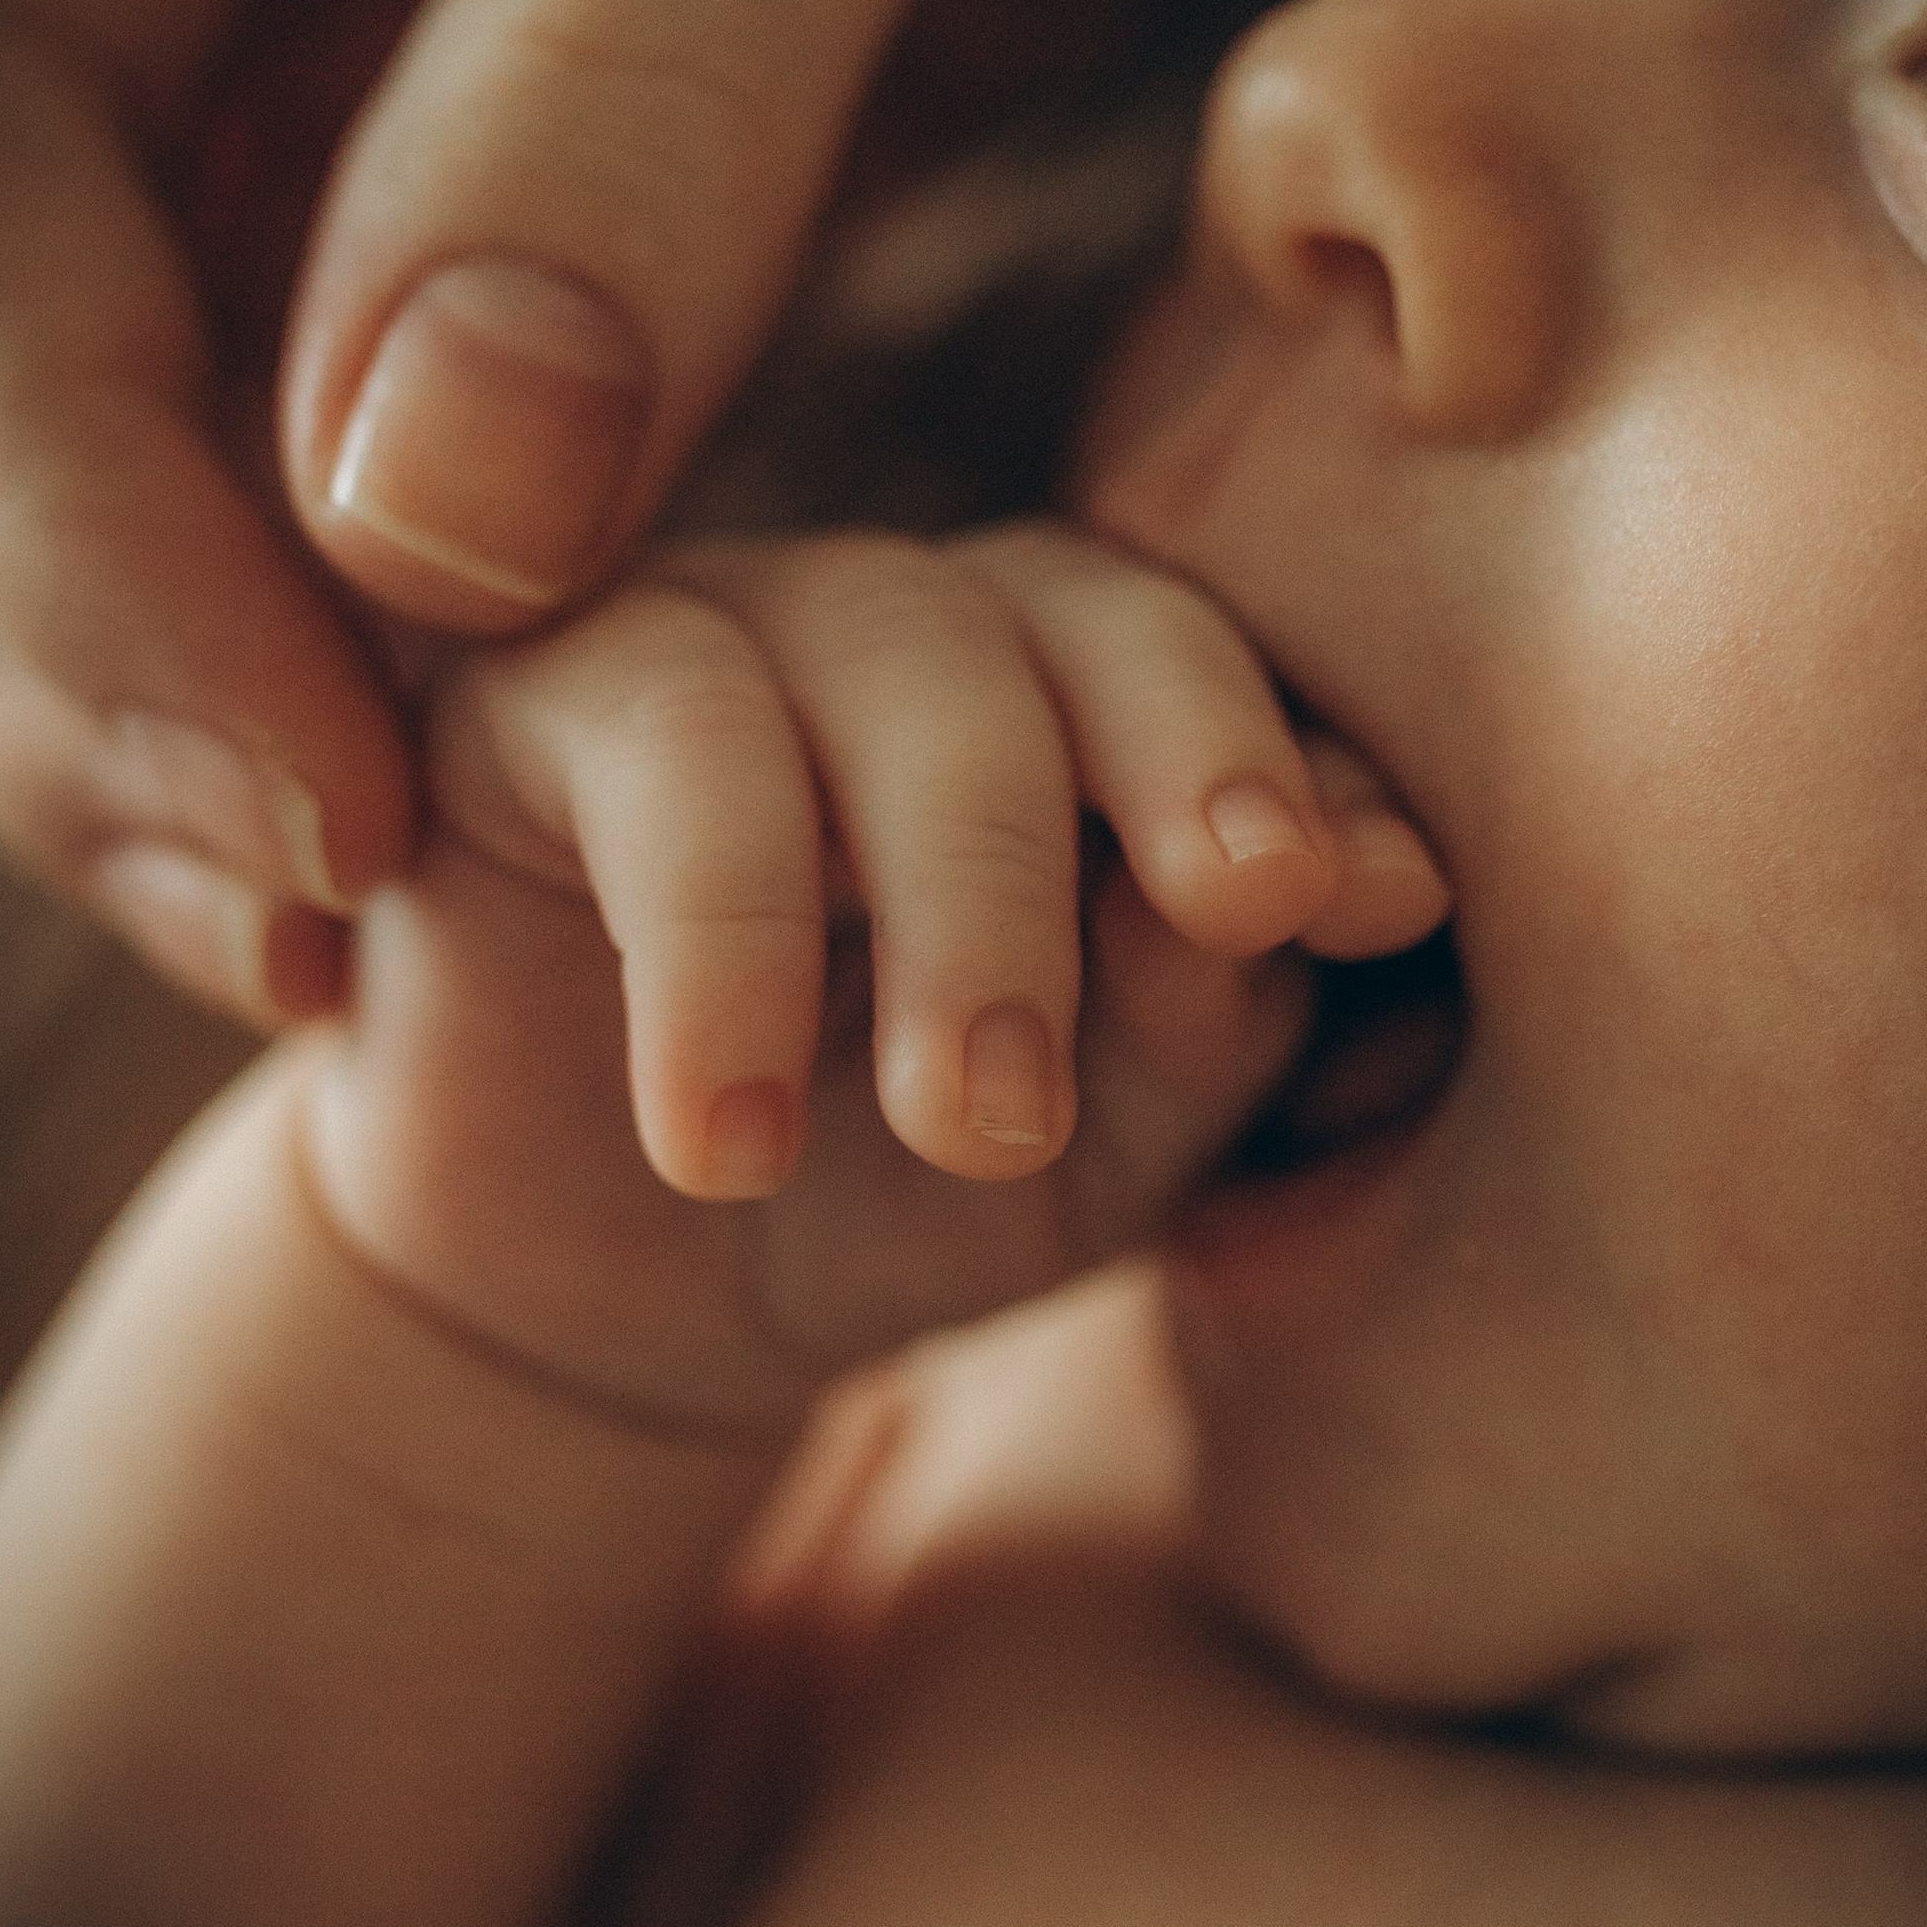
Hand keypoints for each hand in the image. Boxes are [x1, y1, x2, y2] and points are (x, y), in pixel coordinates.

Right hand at [0, 0, 1737, 1026]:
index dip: (59, 501)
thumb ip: (666, 32)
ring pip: (171, 349)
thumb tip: (404, 530)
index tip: (294, 809)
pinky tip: (530, 769)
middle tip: (289, 942)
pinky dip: (449, 584)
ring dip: (231, 650)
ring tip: (368, 934)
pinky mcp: (594, 39)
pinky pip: (430, 354)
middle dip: (80, 622)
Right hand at [305, 518, 1449, 1430]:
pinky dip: (716, 944)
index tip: (1385, 898)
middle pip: (1085, 616)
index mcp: (1105, 700)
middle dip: (1167, 772)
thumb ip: (1211, 1017)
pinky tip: (728, 1144)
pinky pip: (660, 735)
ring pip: (892, 656)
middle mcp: (933, 626)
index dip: (1306, 764)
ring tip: (979, 1131)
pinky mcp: (542, 690)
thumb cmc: (896, 1201)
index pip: (1236, 670)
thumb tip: (1349, 882)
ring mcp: (737, 626)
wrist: (606, 1310)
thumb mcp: (1098, 1152)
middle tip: (1230, 931)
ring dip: (962, 891)